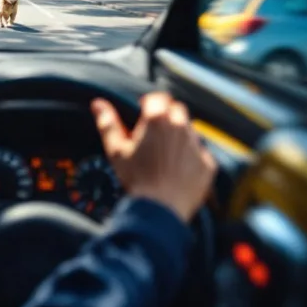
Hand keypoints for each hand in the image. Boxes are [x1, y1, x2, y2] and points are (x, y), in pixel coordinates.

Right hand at [91, 92, 216, 222]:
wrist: (160, 209)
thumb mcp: (116, 150)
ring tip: (165, 155)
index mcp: (158, 120)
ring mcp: (196, 146)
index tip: (144, 111)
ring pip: (189, 131)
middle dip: (166, 117)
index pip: (158, 97)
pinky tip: (178, 169)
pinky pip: (201, 153)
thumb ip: (108, 123)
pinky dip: (191, 157)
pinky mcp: (207, 163)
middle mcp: (181, 128)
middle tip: (153, 134)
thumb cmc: (137, 180)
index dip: (150, 103)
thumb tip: (99, 105)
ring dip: (179, 136)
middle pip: (176, 110)